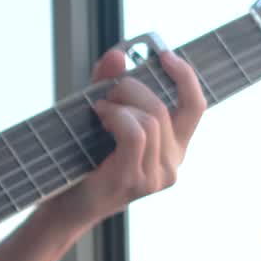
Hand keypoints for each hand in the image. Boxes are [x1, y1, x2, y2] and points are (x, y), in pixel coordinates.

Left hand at [42, 46, 205, 228]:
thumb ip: (109, 85)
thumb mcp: (100, 117)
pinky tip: (101, 119)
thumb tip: (117, 54)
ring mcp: (155, 177)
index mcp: (173, 149)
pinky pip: (136, 134)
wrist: (64, 206)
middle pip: (165, 107)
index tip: (164, 55)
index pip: (196, 107)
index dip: (184, 76)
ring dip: (120, 104)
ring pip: (151, 119)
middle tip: (108, 91)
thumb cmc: (83, 163)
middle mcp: (171, 165)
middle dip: (133, 88)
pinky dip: (117, 117)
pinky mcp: (135, 180)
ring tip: (99, 110)